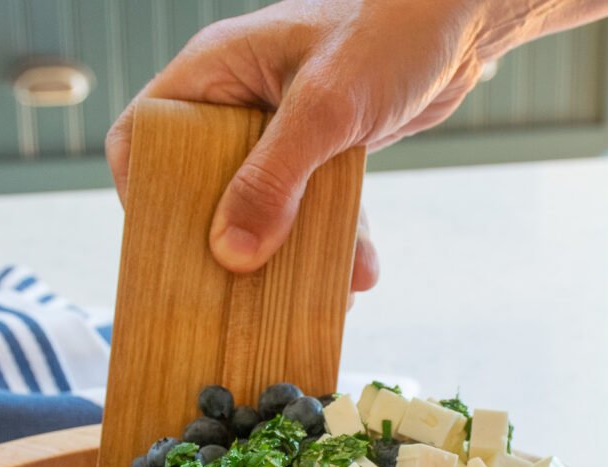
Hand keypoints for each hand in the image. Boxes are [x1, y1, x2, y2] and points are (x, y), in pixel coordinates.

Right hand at [107, 0, 489, 290]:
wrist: (463, 19)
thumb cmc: (390, 31)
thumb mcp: (326, 107)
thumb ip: (274, 178)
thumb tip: (231, 254)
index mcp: (215, 74)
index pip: (145, 138)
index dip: (144, 196)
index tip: (164, 250)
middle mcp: (239, 105)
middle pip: (203, 189)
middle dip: (224, 244)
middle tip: (233, 290)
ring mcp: (280, 133)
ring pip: (263, 208)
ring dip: (289, 257)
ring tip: (308, 298)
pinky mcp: (320, 154)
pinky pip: (311, 210)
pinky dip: (333, 243)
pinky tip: (356, 275)